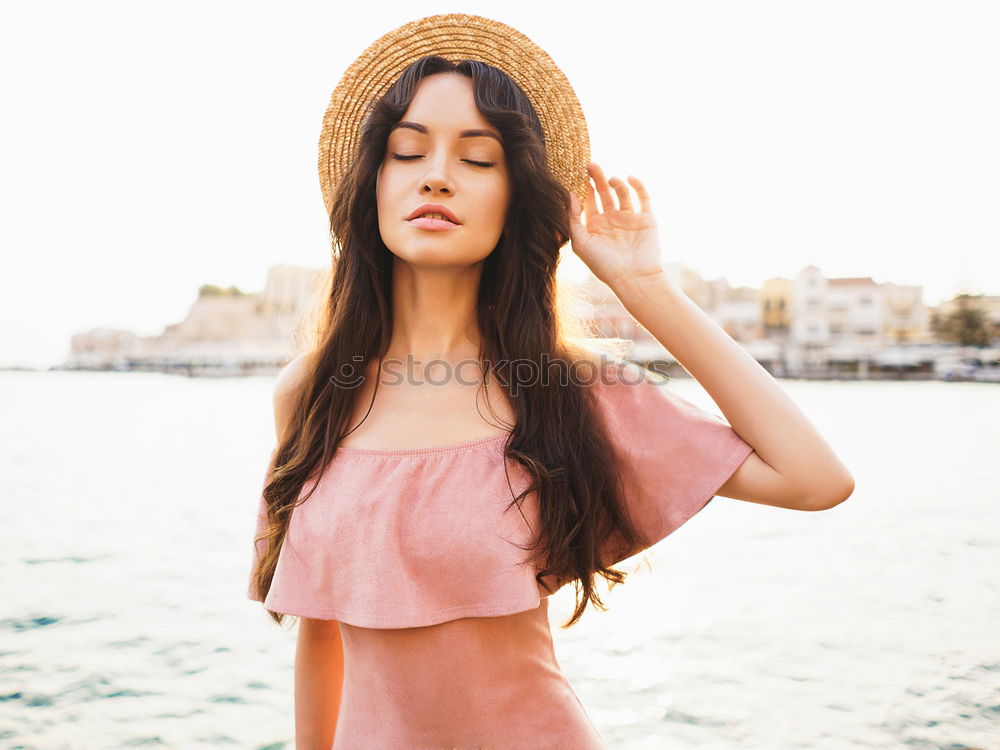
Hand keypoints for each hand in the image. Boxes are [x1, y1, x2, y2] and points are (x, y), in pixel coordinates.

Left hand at [568, 162, 664, 289]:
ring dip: (616, 183)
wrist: (634, 278)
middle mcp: (612, 220)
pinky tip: (629, 178)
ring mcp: (630, 218)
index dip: (583, 187)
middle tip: (590, 164)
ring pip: (622, 192)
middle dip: (597, 179)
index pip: (588, 201)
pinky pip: (643, 197)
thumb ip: (573, 220)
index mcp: (595, 226)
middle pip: (603, 193)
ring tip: (610, 180)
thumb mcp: (581, 243)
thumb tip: (568, 195)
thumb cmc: (604, 265)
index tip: (576, 173)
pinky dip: (637, 186)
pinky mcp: (646, 218)